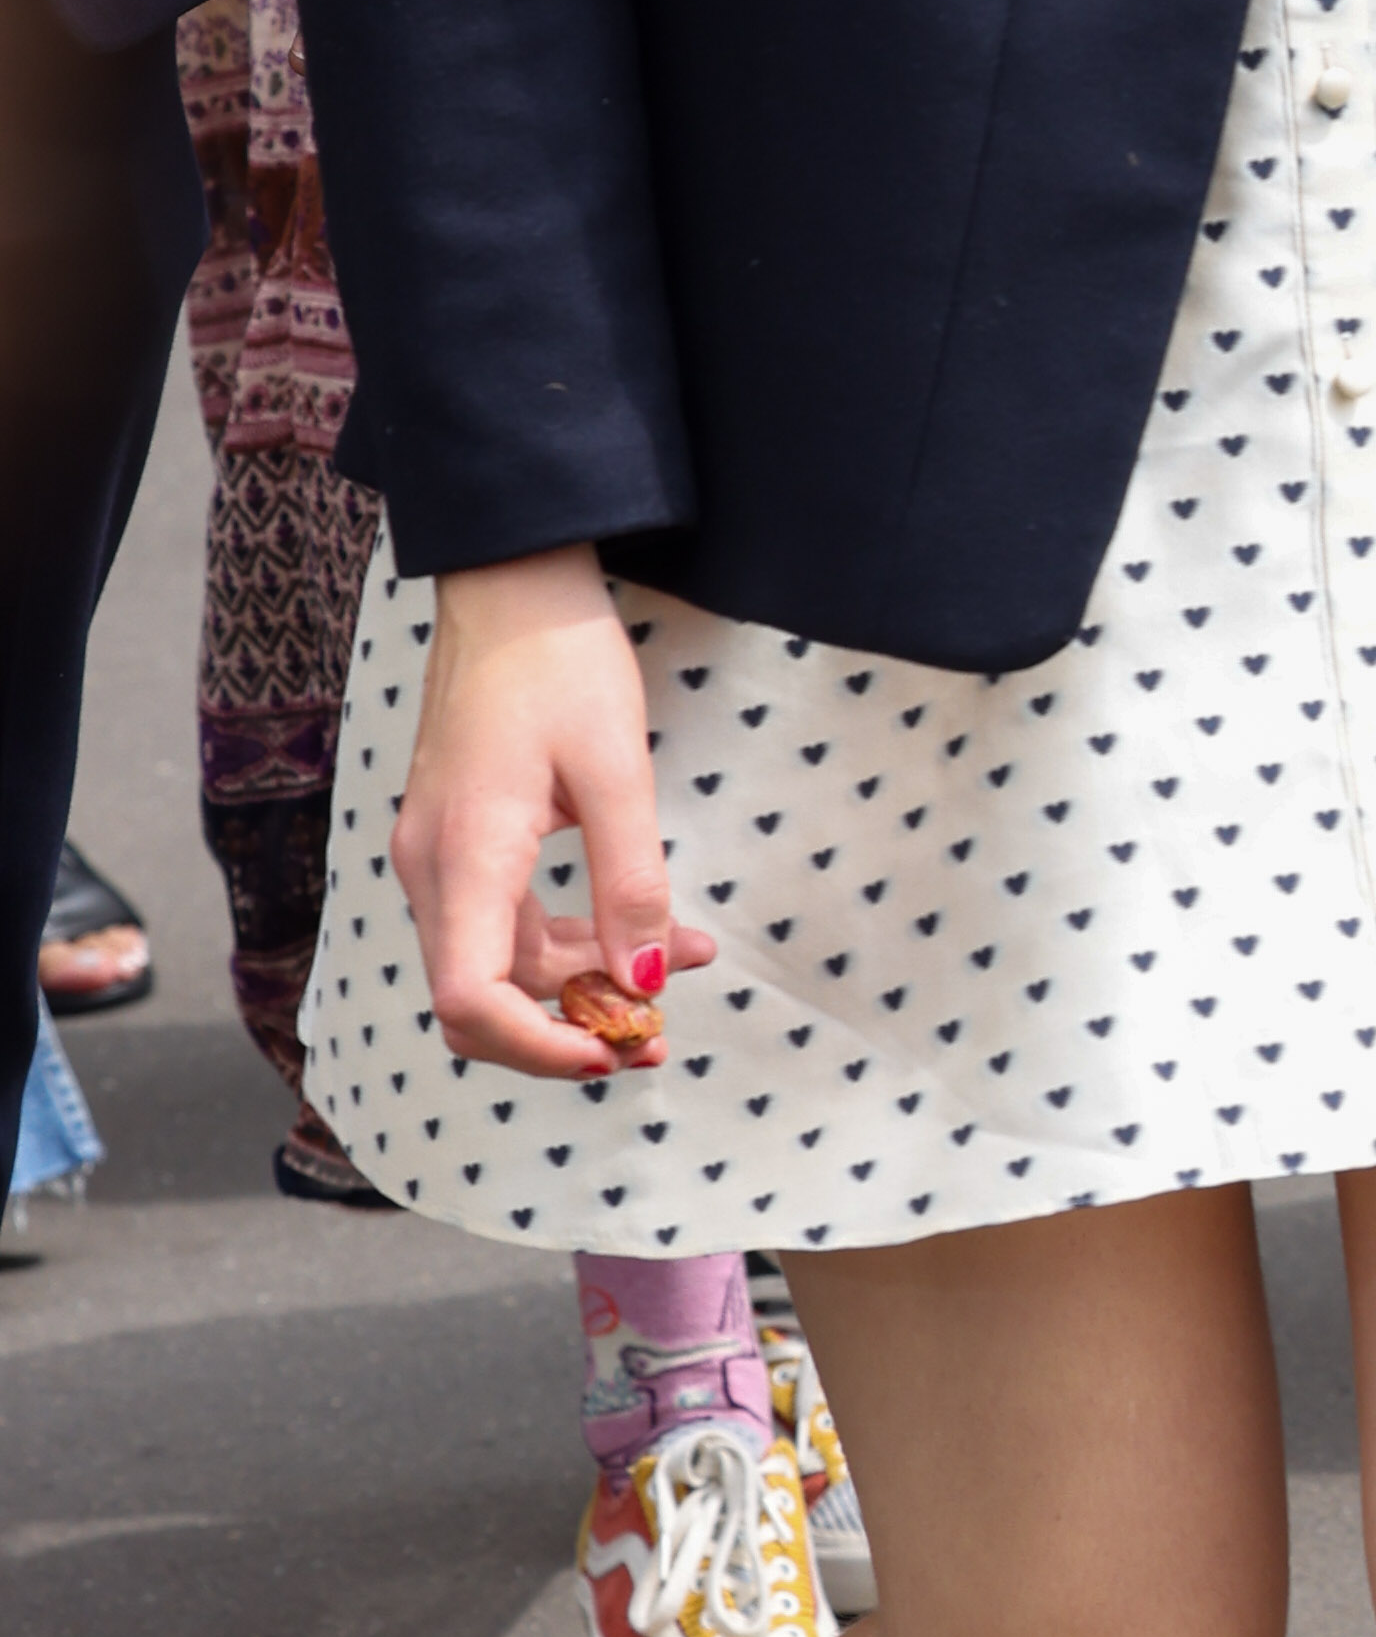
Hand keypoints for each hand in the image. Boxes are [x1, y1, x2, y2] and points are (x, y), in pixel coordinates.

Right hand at [392, 548, 714, 1080]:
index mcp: (464, 854)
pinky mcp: (459, 840)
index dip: (538, 1047)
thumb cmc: (561, 660)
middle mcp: (432, 867)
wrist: (512, 585)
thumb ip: (632, 882)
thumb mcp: (618, 769)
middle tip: (660, 1036)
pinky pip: (504, 921)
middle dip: (568, 1028)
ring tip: (681, 966)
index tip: (616, 1051)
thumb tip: (645, 983)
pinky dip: (567, 940)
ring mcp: (439, 854)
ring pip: (499, 962)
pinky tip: (639, 932)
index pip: (470, 999)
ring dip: (581, 982)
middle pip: (480, 997)